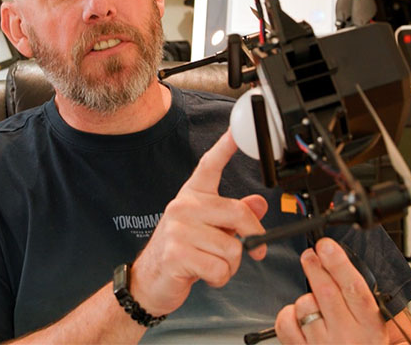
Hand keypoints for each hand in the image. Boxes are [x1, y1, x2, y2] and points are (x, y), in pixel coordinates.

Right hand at [129, 129, 267, 315]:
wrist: (151, 280)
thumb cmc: (182, 253)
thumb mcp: (211, 230)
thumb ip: (234, 217)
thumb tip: (259, 204)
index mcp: (192, 195)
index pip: (210, 165)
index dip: (225, 146)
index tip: (237, 130)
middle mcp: (183, 206)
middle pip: (238, 212)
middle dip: (254, 237)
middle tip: (255, 251)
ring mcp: (178, 228)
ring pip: (233, 248)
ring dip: (231, 265)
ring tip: (212, 264)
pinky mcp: (176, 253)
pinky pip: (219, 268)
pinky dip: (220, 278)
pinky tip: (204, 275)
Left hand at [275, 238, 388, 344]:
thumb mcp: (376, 325)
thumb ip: (361, 298)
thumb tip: (340, 263)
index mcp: (370, 327)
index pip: (353, 289)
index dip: (338, 264)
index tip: (327, 247)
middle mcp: (347, 337)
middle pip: (325, 292)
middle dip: (315, 267)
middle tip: (311, 255)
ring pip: (304, 305)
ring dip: (305, 297)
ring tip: (315, 303)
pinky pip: (286, 323)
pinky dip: (288, 314)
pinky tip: (298, 316)